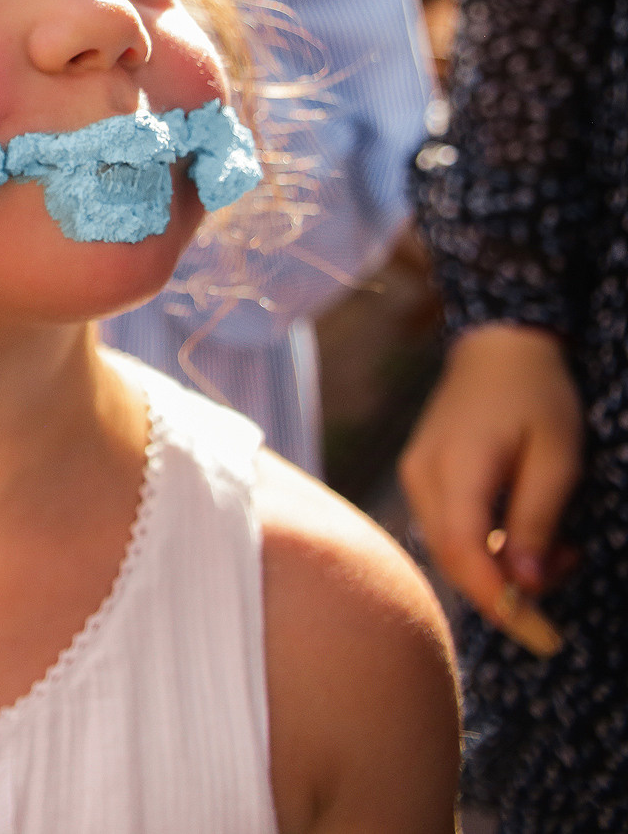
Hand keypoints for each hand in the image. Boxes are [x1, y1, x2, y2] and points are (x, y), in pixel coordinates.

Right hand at [400, 324, 583, 622]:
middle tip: (569, 571)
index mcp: (456, 469)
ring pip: (449, 549)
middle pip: (453, 560)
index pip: (465, 555)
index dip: (500, 603)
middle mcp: (422, 478)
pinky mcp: (421, 476)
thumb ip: (536, 521)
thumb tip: (525, 582)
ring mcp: (415, 477)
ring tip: (558, 549)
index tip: (543, 637)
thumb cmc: (537, 395)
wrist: (499, 347)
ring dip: (499, 567)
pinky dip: (485, 548)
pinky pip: (447, 530)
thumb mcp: (557, 457)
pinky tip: (522, 535)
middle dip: (508, 588)